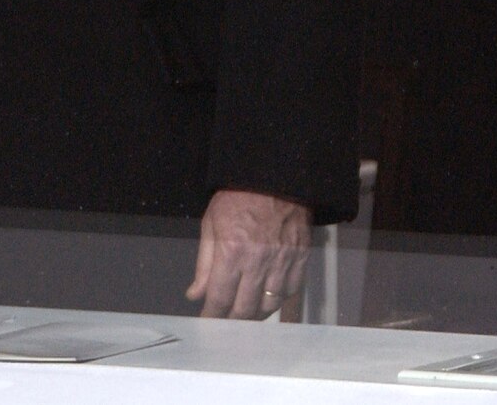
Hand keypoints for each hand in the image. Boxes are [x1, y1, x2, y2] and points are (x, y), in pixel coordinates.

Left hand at [186, 189, 310, 319]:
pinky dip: (279, 299)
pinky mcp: (301, 255)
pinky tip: (269, 296)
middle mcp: (258, 261)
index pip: (219, 299)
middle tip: (225, 320)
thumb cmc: (237, 198)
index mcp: (231, 252)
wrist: (275, 175)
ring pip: (269, 304)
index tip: (207, 321)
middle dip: (231, 320)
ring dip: (255, 314)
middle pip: (244, 309)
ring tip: (247, 312)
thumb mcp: (211, 224)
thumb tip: (195, 294)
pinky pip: (291, 289)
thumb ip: (203, 264)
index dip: (211, 316)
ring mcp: (282, 260)